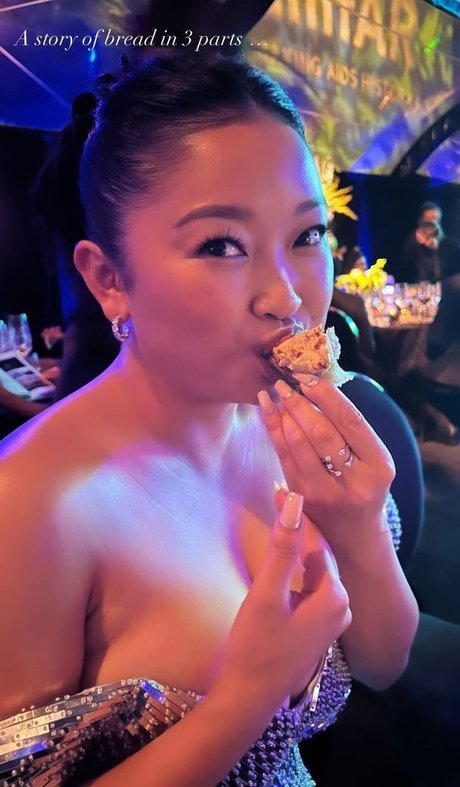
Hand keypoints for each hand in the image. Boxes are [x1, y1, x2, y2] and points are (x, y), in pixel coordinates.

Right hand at [218, 491, 350, 709]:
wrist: (248, 698)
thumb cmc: (257, 646)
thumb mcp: (268, 594)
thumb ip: (283, 548)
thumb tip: (294, 503)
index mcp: (335, 596)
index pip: (316, 543)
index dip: (296, 515)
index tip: (278, 488)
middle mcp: (341, 608)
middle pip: (316, 558)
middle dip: (296, 531)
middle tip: (274, 497)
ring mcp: (330, 622)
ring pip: (311, 574)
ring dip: (293, 552)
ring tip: (274, 521)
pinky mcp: (315, 631)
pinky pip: (308, 591)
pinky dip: (293, 575)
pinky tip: (277, 565)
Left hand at [257, 378, 394, 551]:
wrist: (353, 534)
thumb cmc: (363, 485)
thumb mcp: (372, 460)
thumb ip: (351, 429)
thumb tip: (316, 386)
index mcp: (379, 466)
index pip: (351, 422)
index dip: (327, 396)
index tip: (309, 378)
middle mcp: (354, 481)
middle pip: (322, 433)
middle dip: (300, 404)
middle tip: (285, 383)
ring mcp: (324, 492)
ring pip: (299, 445)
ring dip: (284, 415)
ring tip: (275, 393)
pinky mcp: (301, 498)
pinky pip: (283, 457)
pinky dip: (273, 430)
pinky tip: (266, 410)